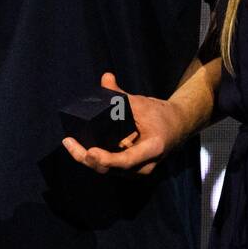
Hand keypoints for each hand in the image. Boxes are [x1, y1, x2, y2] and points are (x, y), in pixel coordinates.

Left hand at [60, 72, 192, 175]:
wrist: (178, 127)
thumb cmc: (161, 115)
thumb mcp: (142, 103)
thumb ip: (121, 94)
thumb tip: (106, 77)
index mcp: (152, 149)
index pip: (126, 160)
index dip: (107, 159)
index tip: (90, 152)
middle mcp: (144, 166)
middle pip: (111, 169)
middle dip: (87, 158)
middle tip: (69, 143)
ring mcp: (137, 171)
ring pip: (108, 170)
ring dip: (87, 159)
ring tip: (70, 143)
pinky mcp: (130, 170)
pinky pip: (109, 167)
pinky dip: (94, 157)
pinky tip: (79, 147)